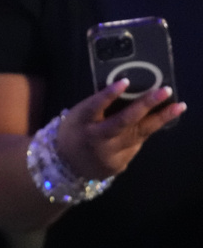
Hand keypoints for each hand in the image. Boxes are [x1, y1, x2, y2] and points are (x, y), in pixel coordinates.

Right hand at [56, 78, 185, 178]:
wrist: (67, 165)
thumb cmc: (75, 132)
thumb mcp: (79, 116)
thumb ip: (99, 107)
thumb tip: (129, 91)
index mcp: (82, 123)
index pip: (94, 107)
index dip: (108, 95)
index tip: (124, 82)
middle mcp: (96, 139)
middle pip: (123, 122)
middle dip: (144, 105)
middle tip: (164, 91)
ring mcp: (109, 154)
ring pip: (138, 134)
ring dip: (160, 118)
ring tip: (179, 106)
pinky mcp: (119, 163)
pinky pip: (137, 144)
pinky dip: (148, 130)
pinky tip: (161, 119)